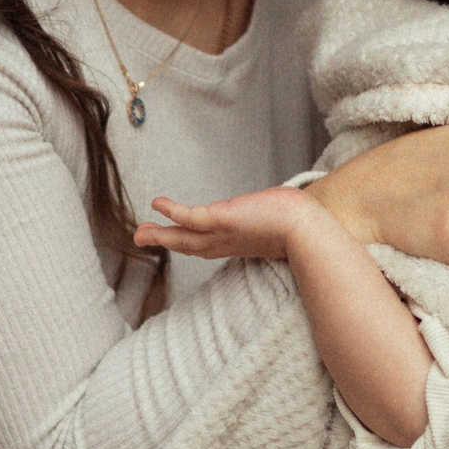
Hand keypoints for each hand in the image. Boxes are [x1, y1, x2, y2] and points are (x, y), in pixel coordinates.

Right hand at [135, 187, 325, 263]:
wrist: (308, 230)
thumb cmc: (302, 225)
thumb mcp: (282, 221)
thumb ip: (275, 219)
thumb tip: (284, 210)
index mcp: (238, 243)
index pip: (206, 244)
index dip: (186, 242)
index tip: (172, 238)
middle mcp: (227, 242)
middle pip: (189, 244)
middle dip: (164, 241)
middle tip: (140, 239)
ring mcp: (223, 233)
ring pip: (185, 236)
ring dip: (160, 234)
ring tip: (140, 232)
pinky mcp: (223, 220)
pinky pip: (192, 218)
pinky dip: (173, 212)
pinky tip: (157, 204)